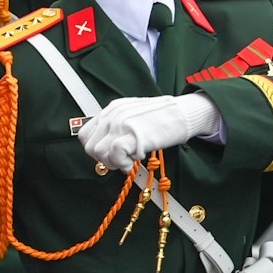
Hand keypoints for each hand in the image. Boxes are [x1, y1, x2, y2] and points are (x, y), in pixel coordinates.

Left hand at [78, 94, 223, 171]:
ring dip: (115, 163)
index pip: (86, 134)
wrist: (185, 112)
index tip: (111, 155)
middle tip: (123, 160)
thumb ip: (119, 125)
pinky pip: (114, 156)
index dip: (96, 149)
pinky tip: (137, 159)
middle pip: (90, 147)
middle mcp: (113, 114)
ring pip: (99, 154)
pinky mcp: (130, 135)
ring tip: (132, 159)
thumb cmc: (166, 117)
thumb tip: (108, 148)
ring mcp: (120, 124)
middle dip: (105, 159)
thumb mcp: (135, 114)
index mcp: (113, 108)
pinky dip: (124, 163)